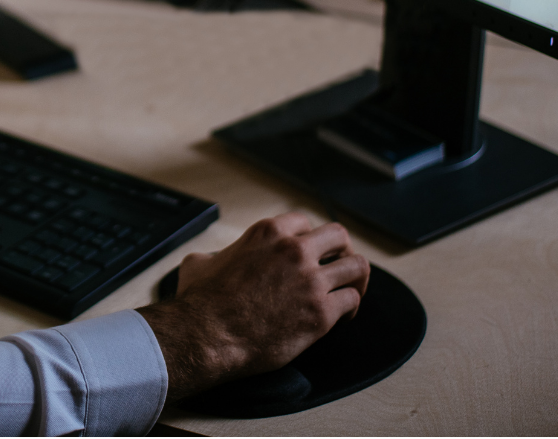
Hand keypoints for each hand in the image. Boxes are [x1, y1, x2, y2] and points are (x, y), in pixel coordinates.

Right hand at [138, 213, 369, 398]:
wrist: (208, 335)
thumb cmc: (201, 301)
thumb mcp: (200, 261)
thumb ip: (219, 254)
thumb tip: (217, 259)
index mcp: (268, 232)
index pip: (305, 222)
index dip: (309, 238)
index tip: (310, 252)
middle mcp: (294, 250)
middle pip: (339, 237)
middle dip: (341, 251)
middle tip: (338, 266)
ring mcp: (311, 281)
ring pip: (356, 267)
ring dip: (354, 278)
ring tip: (349, 290)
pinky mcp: (321, 312)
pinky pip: (352, 301)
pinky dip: (350, 308)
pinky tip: (341, 316)